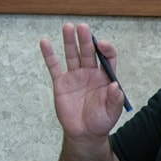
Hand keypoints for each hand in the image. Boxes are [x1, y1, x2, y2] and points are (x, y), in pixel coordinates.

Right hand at [40, 23, 126, 143]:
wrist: (84, 133)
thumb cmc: (101, 121)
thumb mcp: (112, 112)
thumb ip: (115, 100)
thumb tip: (116, 86)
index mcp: (105, 76)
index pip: (107, 56)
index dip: (106, 48)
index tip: (100, 45)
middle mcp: (90, 72)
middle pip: (88, 52)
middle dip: (85, 40)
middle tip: (82, 27)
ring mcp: (75, 76)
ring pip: (72, 54)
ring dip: (69, 41)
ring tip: (68, 27)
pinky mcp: (61, 83)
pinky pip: (54, 66)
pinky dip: (49, 54)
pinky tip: (44, 42)